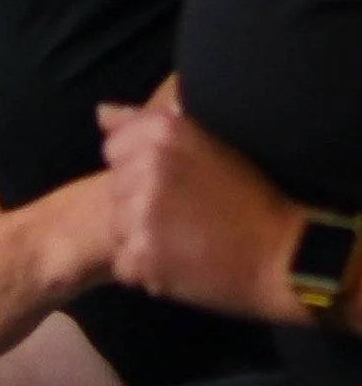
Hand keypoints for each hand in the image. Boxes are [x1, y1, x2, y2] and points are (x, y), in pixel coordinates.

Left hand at [99, 103, 307, 322]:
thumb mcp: (203, 142)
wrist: (284, 254)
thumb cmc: (247, 196)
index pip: (113, 150)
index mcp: (160, 133)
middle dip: (139, 206)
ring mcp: (142, 211)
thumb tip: (101, 113)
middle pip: (114, 191)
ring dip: (142, 240)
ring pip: (116, 229)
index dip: (139, 171)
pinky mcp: (144, 254)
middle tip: (185, 217)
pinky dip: (146, 271)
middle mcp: (147, 166)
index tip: (175, 184)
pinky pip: (123, 265)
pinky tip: (180, 265)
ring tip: (184, 242)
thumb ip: (145, 124)